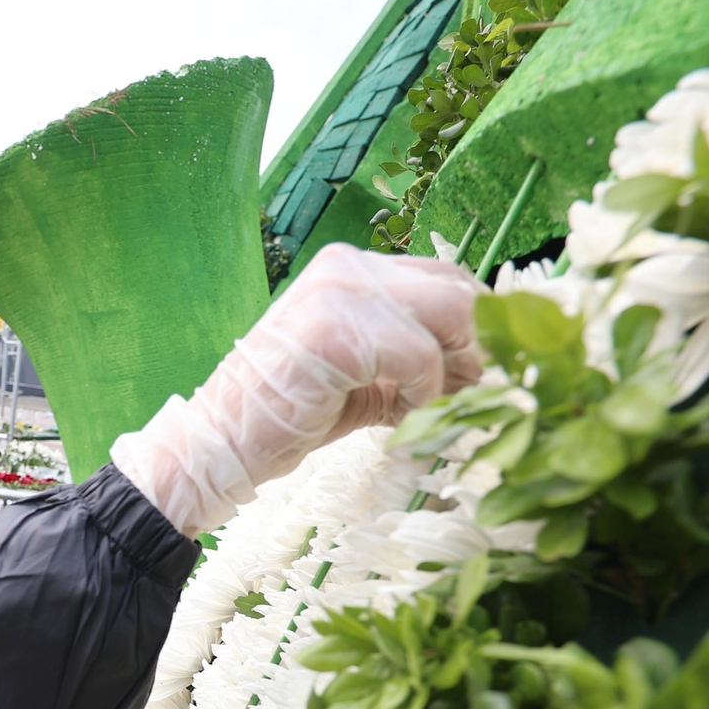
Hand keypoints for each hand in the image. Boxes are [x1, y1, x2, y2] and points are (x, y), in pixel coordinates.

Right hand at [112, 244, 482, 535]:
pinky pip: (419, 356)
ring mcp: (342, 291)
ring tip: (431, 412)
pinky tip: (399, 419)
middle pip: (459, 288)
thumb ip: (417, 361)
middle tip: (480, 396)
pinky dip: (424, 394)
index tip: (487, 374)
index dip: (479, 327)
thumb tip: (488, 369)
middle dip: (481, 347)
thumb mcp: (365, 378)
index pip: (447, 277)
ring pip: (450, 316)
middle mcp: (349, 265)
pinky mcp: (338, 330)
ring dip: (455, 373)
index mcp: (354, 268)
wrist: (221, 443)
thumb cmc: (287, 416)